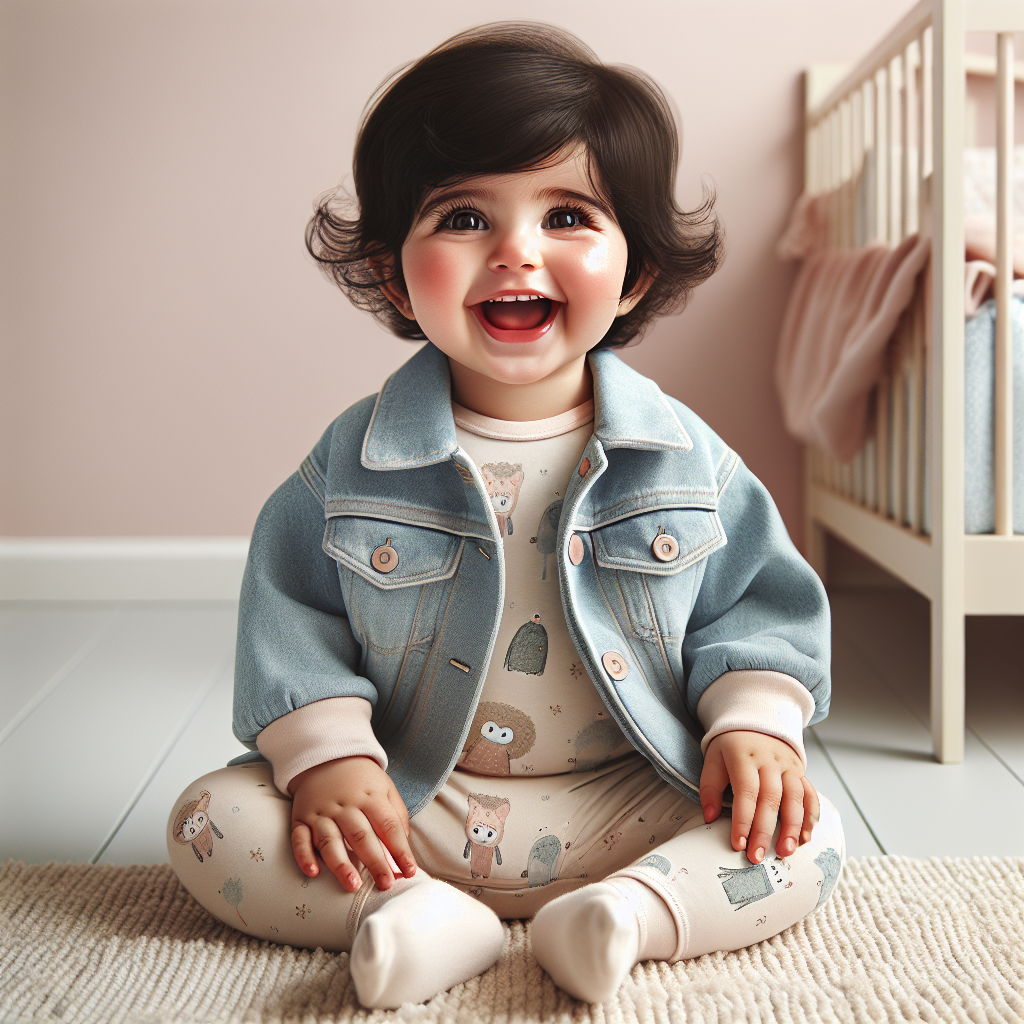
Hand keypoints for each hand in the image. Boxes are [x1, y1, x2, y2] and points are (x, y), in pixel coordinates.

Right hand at [288, 756, 416, 891]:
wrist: (326, 757)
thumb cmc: (362, 780)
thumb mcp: (385, 788)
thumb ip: (397, 815)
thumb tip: (403, 847)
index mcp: (370, 797)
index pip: (388, 825)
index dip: (400, 849)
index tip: (410, 871)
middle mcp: (345, 806)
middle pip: (362, 836)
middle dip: (375, 862)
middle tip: (386, 884)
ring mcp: (322, 813)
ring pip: (330, 840)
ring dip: (341, 864)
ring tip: (353, 885)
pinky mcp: (301, 819)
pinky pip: (299, 839)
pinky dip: (304, 856)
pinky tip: (313, 872)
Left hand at [699, 730, 818, 863]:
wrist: (756, 720)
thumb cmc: (731, 746)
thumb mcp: (713, 758)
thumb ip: (710, 787)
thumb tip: (710, 817)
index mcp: (745, 757)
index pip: (746, 792)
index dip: (743, 820)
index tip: (738, 844)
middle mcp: (770, 761)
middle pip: (771, 799)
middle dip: (765, 831)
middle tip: (758, 856)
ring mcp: (789, 766)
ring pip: (795, 798)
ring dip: (792, 828)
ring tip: (785, 852)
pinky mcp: (801, 772)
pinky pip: (810, 795)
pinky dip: (810, 817)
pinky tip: (805, 838)